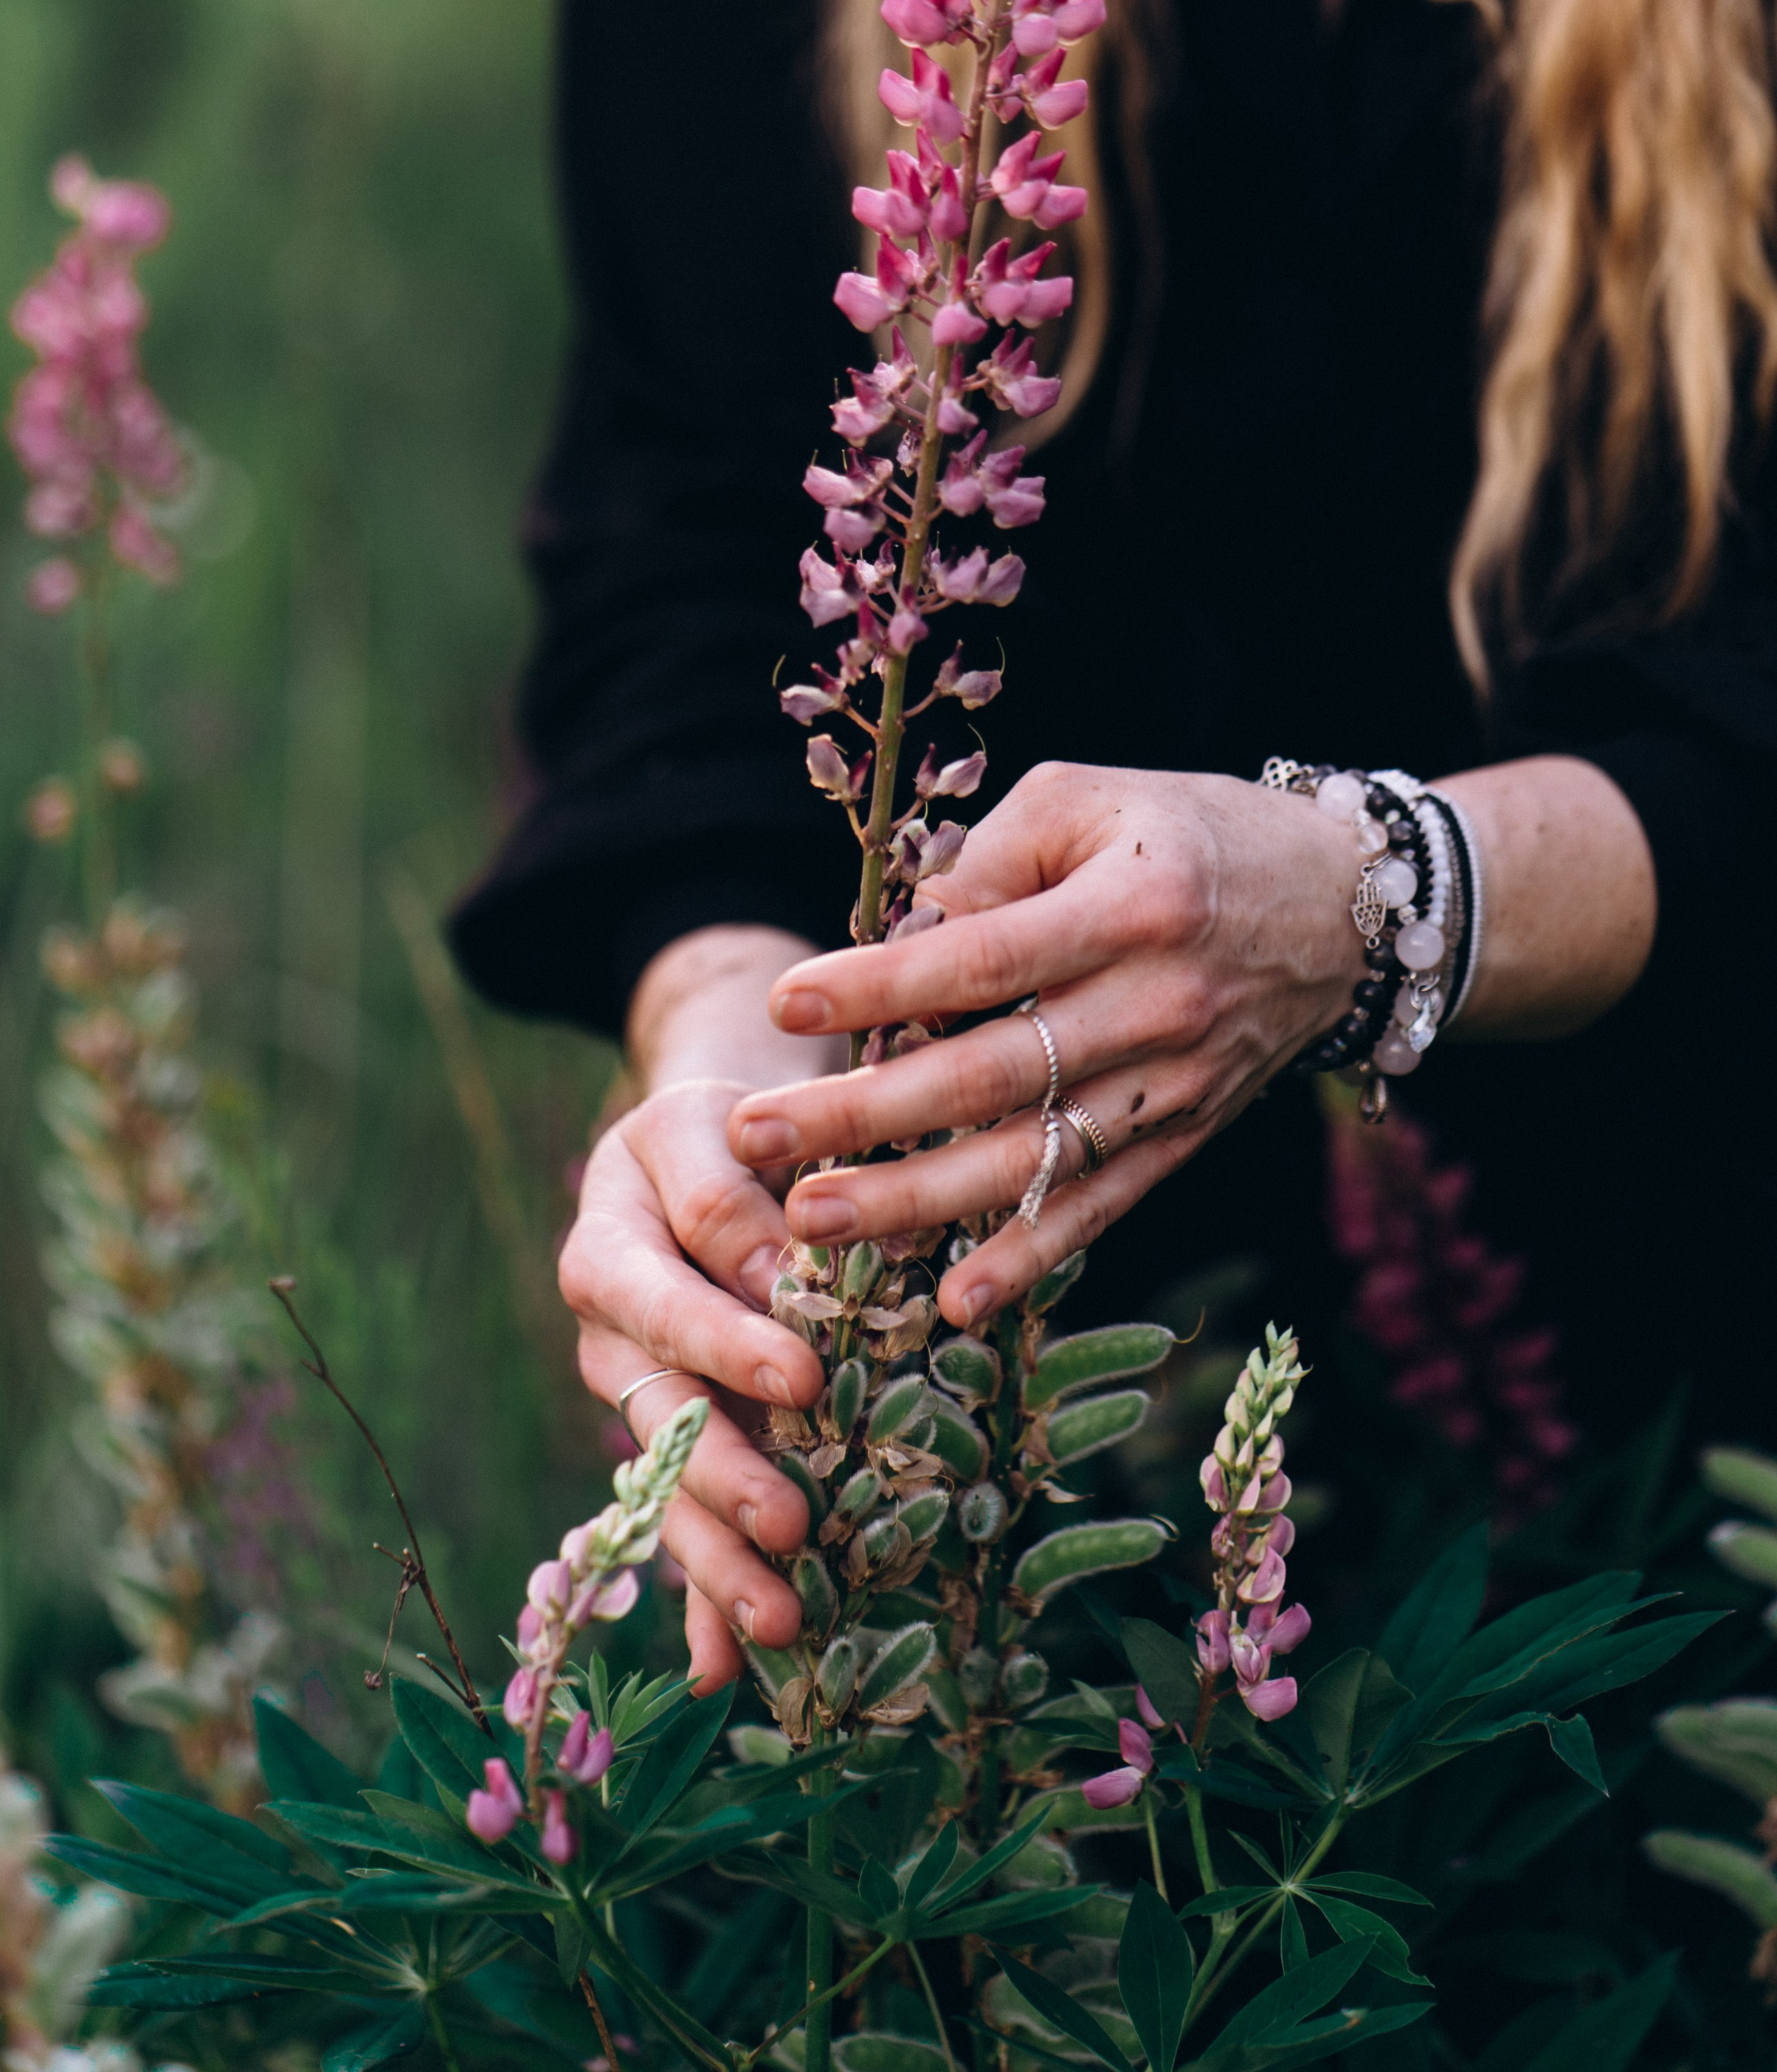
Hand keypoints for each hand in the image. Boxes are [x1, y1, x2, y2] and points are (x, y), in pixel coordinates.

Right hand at [558, 1077, 825, 1694]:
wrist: (708, 1146)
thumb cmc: (720, 1128)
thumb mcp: (712, 1123)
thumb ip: (729, 1193)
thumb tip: (775, 1273)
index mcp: (608, 1248)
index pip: (663, 1300)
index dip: (727, 1340)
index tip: (803, 1376)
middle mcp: (610, 1339)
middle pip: (661, 1417)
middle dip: (725, 1477)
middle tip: (792, 1524)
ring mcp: (638, 1402)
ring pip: (669, 1490)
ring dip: (719, 1562)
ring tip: (783, 1622)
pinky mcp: (671, 1448)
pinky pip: (678, 1528)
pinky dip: (702, 1603)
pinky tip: (729, 1673)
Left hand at [725, 762, 1363, 1330]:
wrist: (1346, 907)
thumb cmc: (1192, 832)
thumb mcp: (1093, 799)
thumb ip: (993, 857)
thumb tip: (902, 935)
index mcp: (1130, 906)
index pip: (978, 960)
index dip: (876, 987)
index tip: (783, 1005)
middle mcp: (1157, 1005)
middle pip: (989, 1075)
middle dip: (862, 1114)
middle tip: (755, 1135)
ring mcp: (1176, 1084)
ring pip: (1032, 1158)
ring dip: (916, 1201)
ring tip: (814, 1224)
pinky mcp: (1188, 1135)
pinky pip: (1099, 1206)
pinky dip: (1028, 1259)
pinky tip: (952, 1301)